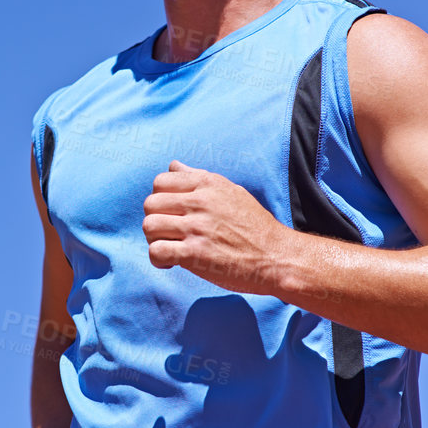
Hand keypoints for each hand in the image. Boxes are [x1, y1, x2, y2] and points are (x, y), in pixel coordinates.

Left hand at [142, 160, 295, 295]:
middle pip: (150, 203)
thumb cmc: (255, 227)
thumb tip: (173, 165)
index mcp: (209, 185)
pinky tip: (172, 262)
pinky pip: (156, 251)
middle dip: (155, 219)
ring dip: (155, 240)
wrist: (278, 258)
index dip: (161, 199)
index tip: (173, 214)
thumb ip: (199, 179)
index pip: (161, 181)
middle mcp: (201, 203)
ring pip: (149, 226)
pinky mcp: (194, 254)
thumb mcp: (232, 192)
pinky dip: (158, 259)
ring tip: (171, 247)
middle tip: (170, 233)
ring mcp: (197, 228)